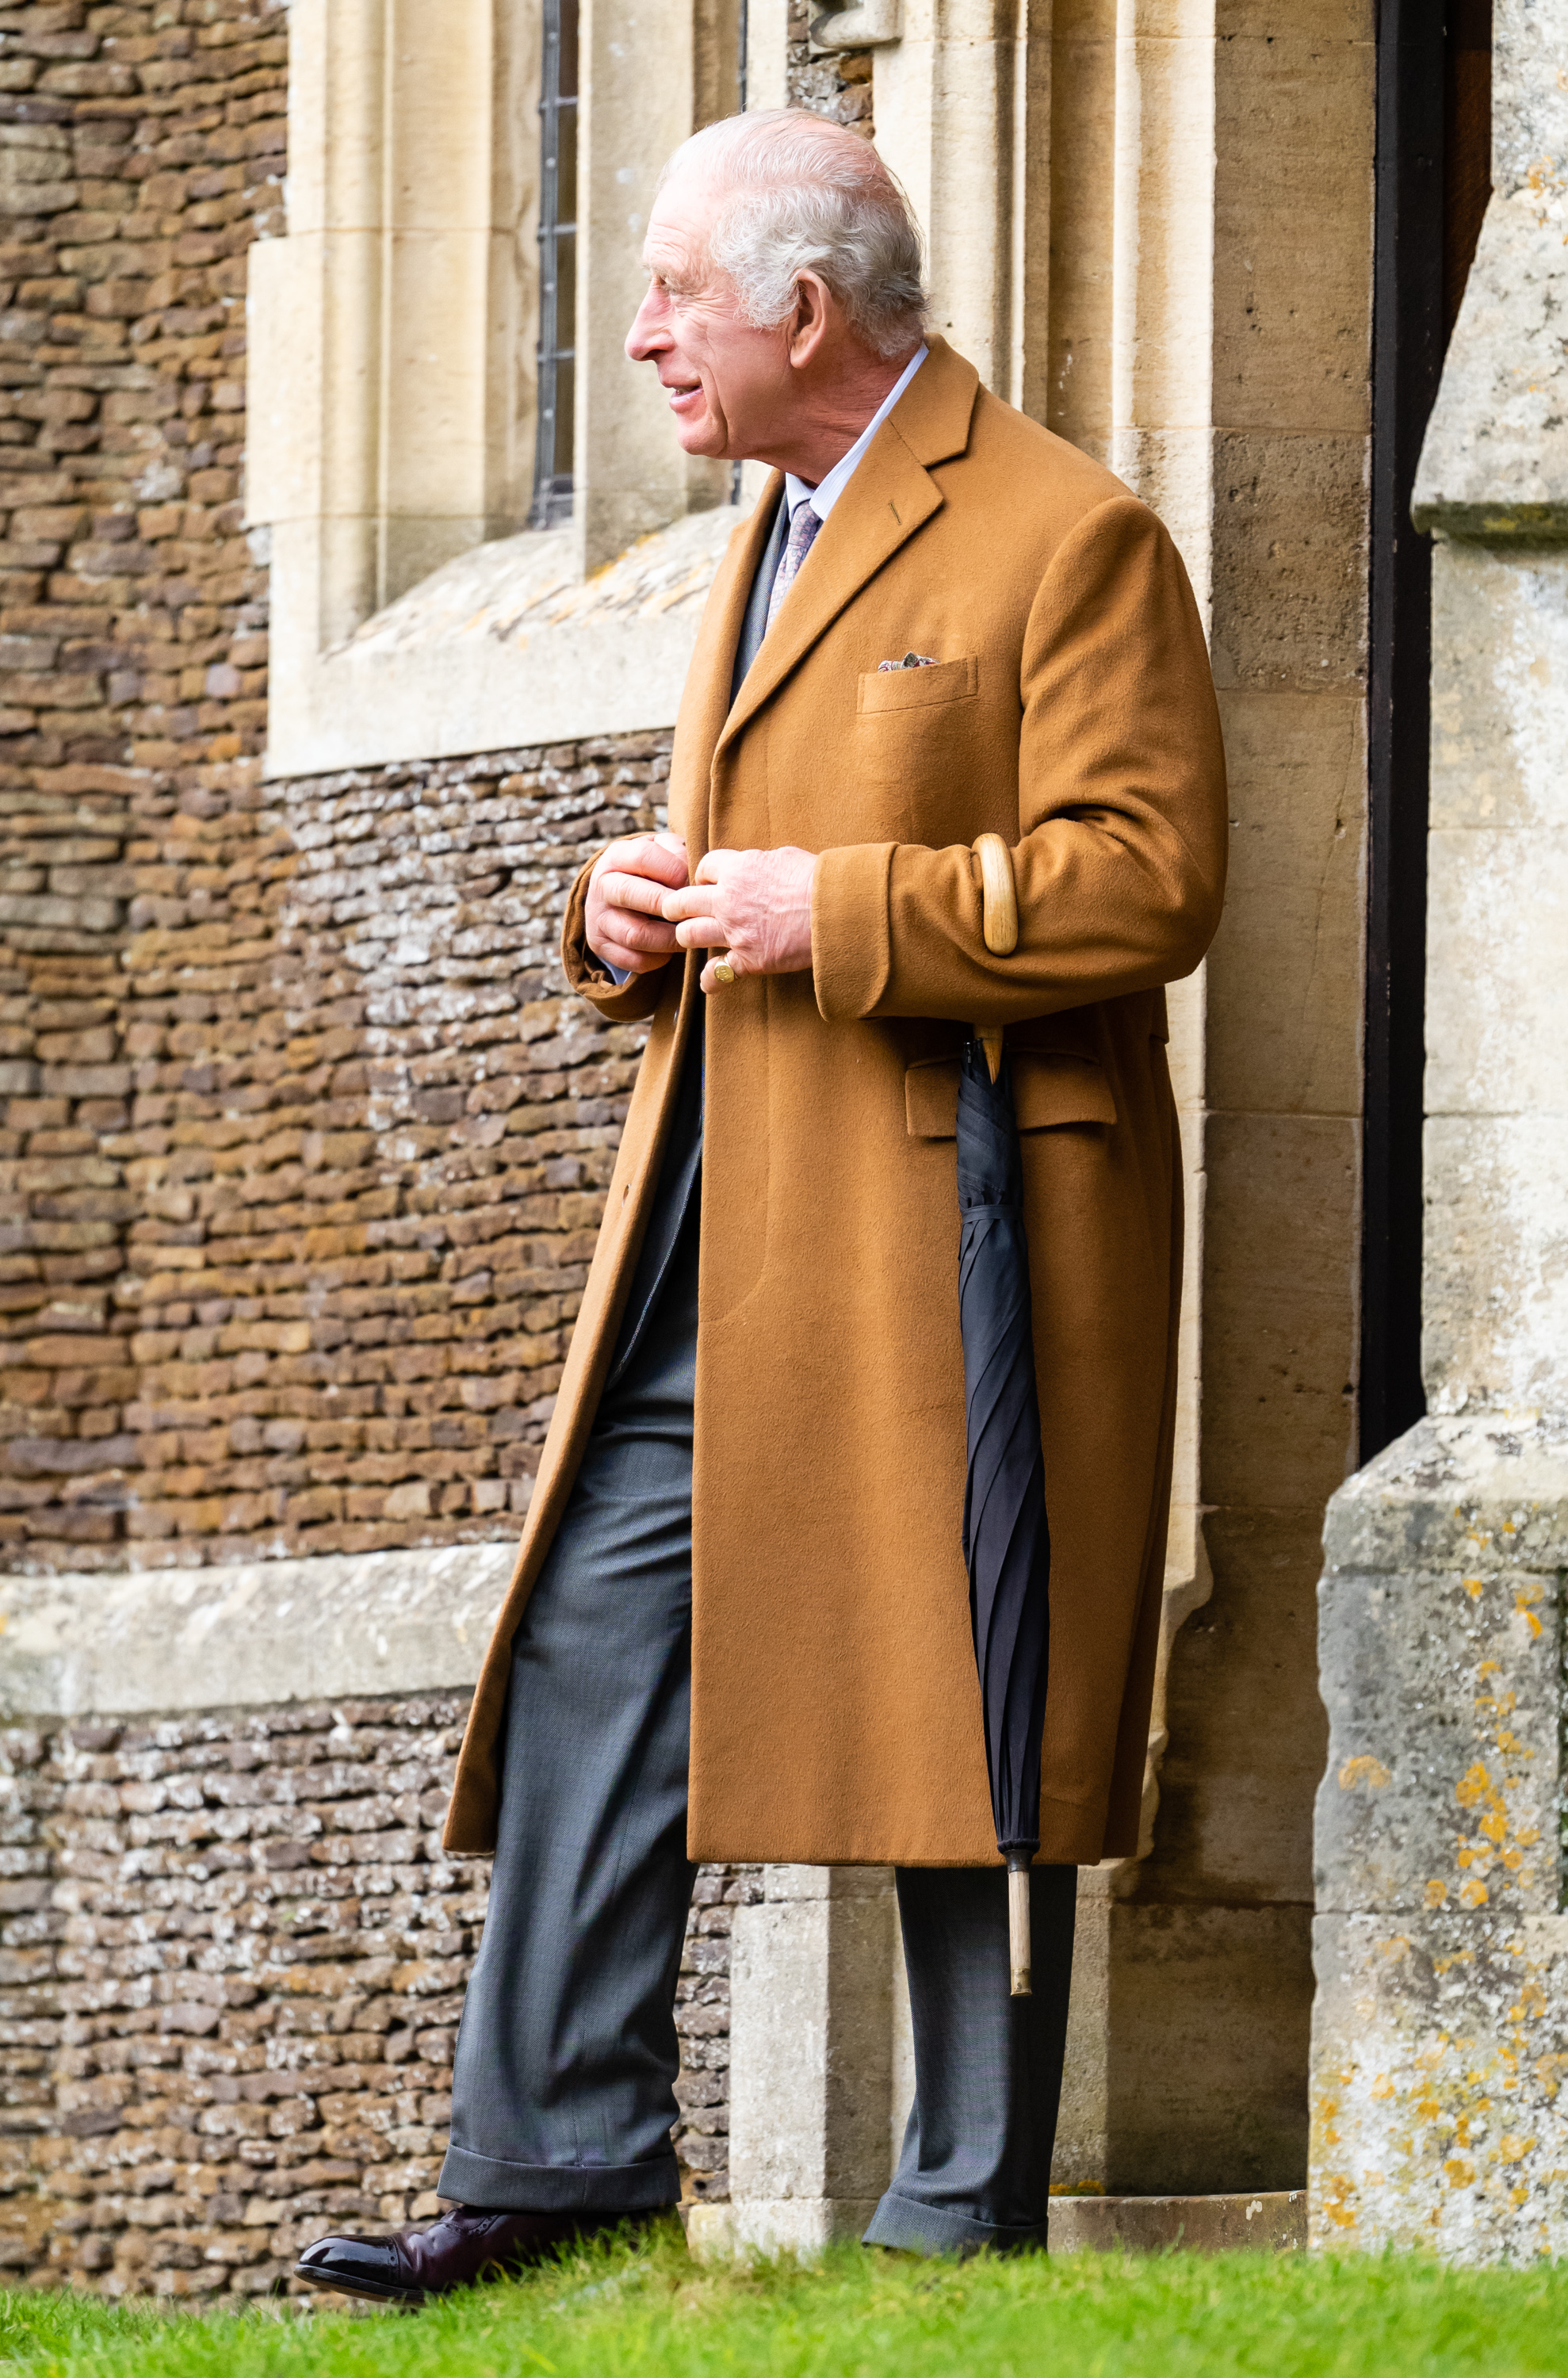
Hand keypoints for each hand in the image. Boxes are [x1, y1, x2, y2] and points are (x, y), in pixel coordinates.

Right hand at [584, 832, 687, 974]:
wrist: (622, 897)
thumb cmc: (654, 871)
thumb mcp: (664, 852)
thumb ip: (679, 854)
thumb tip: (695, 877)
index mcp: (616, 856)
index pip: (643, 858)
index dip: (675, 871)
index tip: (696, 885)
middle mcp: (601, 885)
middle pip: (630, 894)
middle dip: (668, 906)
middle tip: (695, 913)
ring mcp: (598, 918)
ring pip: (634, 934)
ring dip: (669, 938)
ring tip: (688, 933)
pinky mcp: (601, 945)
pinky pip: (633, 960)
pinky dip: (659, 959)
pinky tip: (671, 949)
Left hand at [660, 846, 817, 992]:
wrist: (835, 911)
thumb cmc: (819, 880)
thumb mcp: (786, 857)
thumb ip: (761, 863)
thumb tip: (757, 866)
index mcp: (738, 869)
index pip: (704, 867)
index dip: (705, 875)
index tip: (709, 882)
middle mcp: (728, 900)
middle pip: (681, 901)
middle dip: (677, 906)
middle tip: (679, 911)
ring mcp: (735, 932)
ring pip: (688, 935)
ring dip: (689, 937)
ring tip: (693, 938)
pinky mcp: (749, 960)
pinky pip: (716, 974)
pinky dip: (711, 979)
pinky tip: (711, 980)